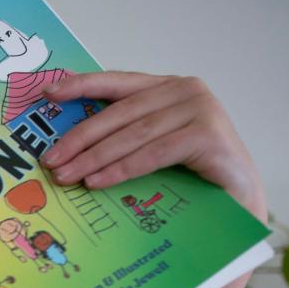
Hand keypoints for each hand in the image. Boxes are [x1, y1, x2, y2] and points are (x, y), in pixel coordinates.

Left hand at [39, 71, 267, 221]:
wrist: (239, 205)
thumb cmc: (191, 178)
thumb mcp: (151, 148)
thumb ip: (123, 136)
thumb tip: (69, 148)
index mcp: (167, 88)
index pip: (118, 82)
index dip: (82, 85)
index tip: (48, 93)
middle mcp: (185, 90)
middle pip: (119, 113)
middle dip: (80, 138)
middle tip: (50, 160)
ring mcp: (200, 109)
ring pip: (133, 134)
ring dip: (95, 157)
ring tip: (66, 176)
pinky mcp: (208, 135)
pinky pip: (153, 153)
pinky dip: (122, 168)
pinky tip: (97, 182)